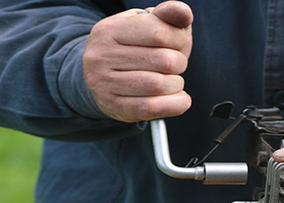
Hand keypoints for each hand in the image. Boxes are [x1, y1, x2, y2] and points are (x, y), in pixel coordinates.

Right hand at [83, 1, 192, 121]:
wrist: (103, 75)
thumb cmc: (133, 47)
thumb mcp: (148, 23)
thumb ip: (169, 14)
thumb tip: (182, 12)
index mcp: (110, 29)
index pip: (159, 32)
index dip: (179, 39)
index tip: (177, 43)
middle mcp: (101, 56)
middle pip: (163, 60)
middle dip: (179, 63)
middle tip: (174, 64)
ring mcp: (103, 83)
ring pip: (158, 85)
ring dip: (177, 84)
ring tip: (173, 80)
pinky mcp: (113, 106)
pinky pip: (151, 108)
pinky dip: (174, 104)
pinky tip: (178, 98)